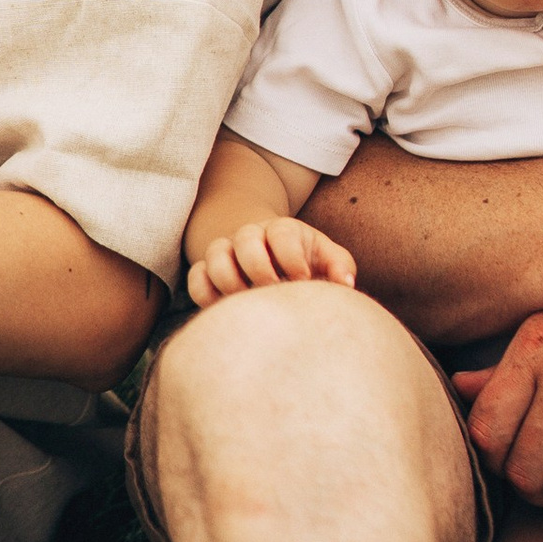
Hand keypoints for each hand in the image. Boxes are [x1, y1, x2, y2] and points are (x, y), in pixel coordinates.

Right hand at [186, 215, 356, 307]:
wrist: (271, 255)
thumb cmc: (306, 261)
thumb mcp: (327, 258)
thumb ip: (340, 266)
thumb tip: (346, 284)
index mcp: (283, 230)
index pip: (282, 233)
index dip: (291, 257)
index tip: (303, 281)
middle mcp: (251, 235)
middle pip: (246, 238)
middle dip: (259, 267)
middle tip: (272, 291)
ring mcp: (226, 251)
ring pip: (215, 253)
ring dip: (230, 279)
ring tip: (248, 304)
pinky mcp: (206, 270)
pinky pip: (196, 277)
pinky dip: (205, 293)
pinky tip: (225, 311)